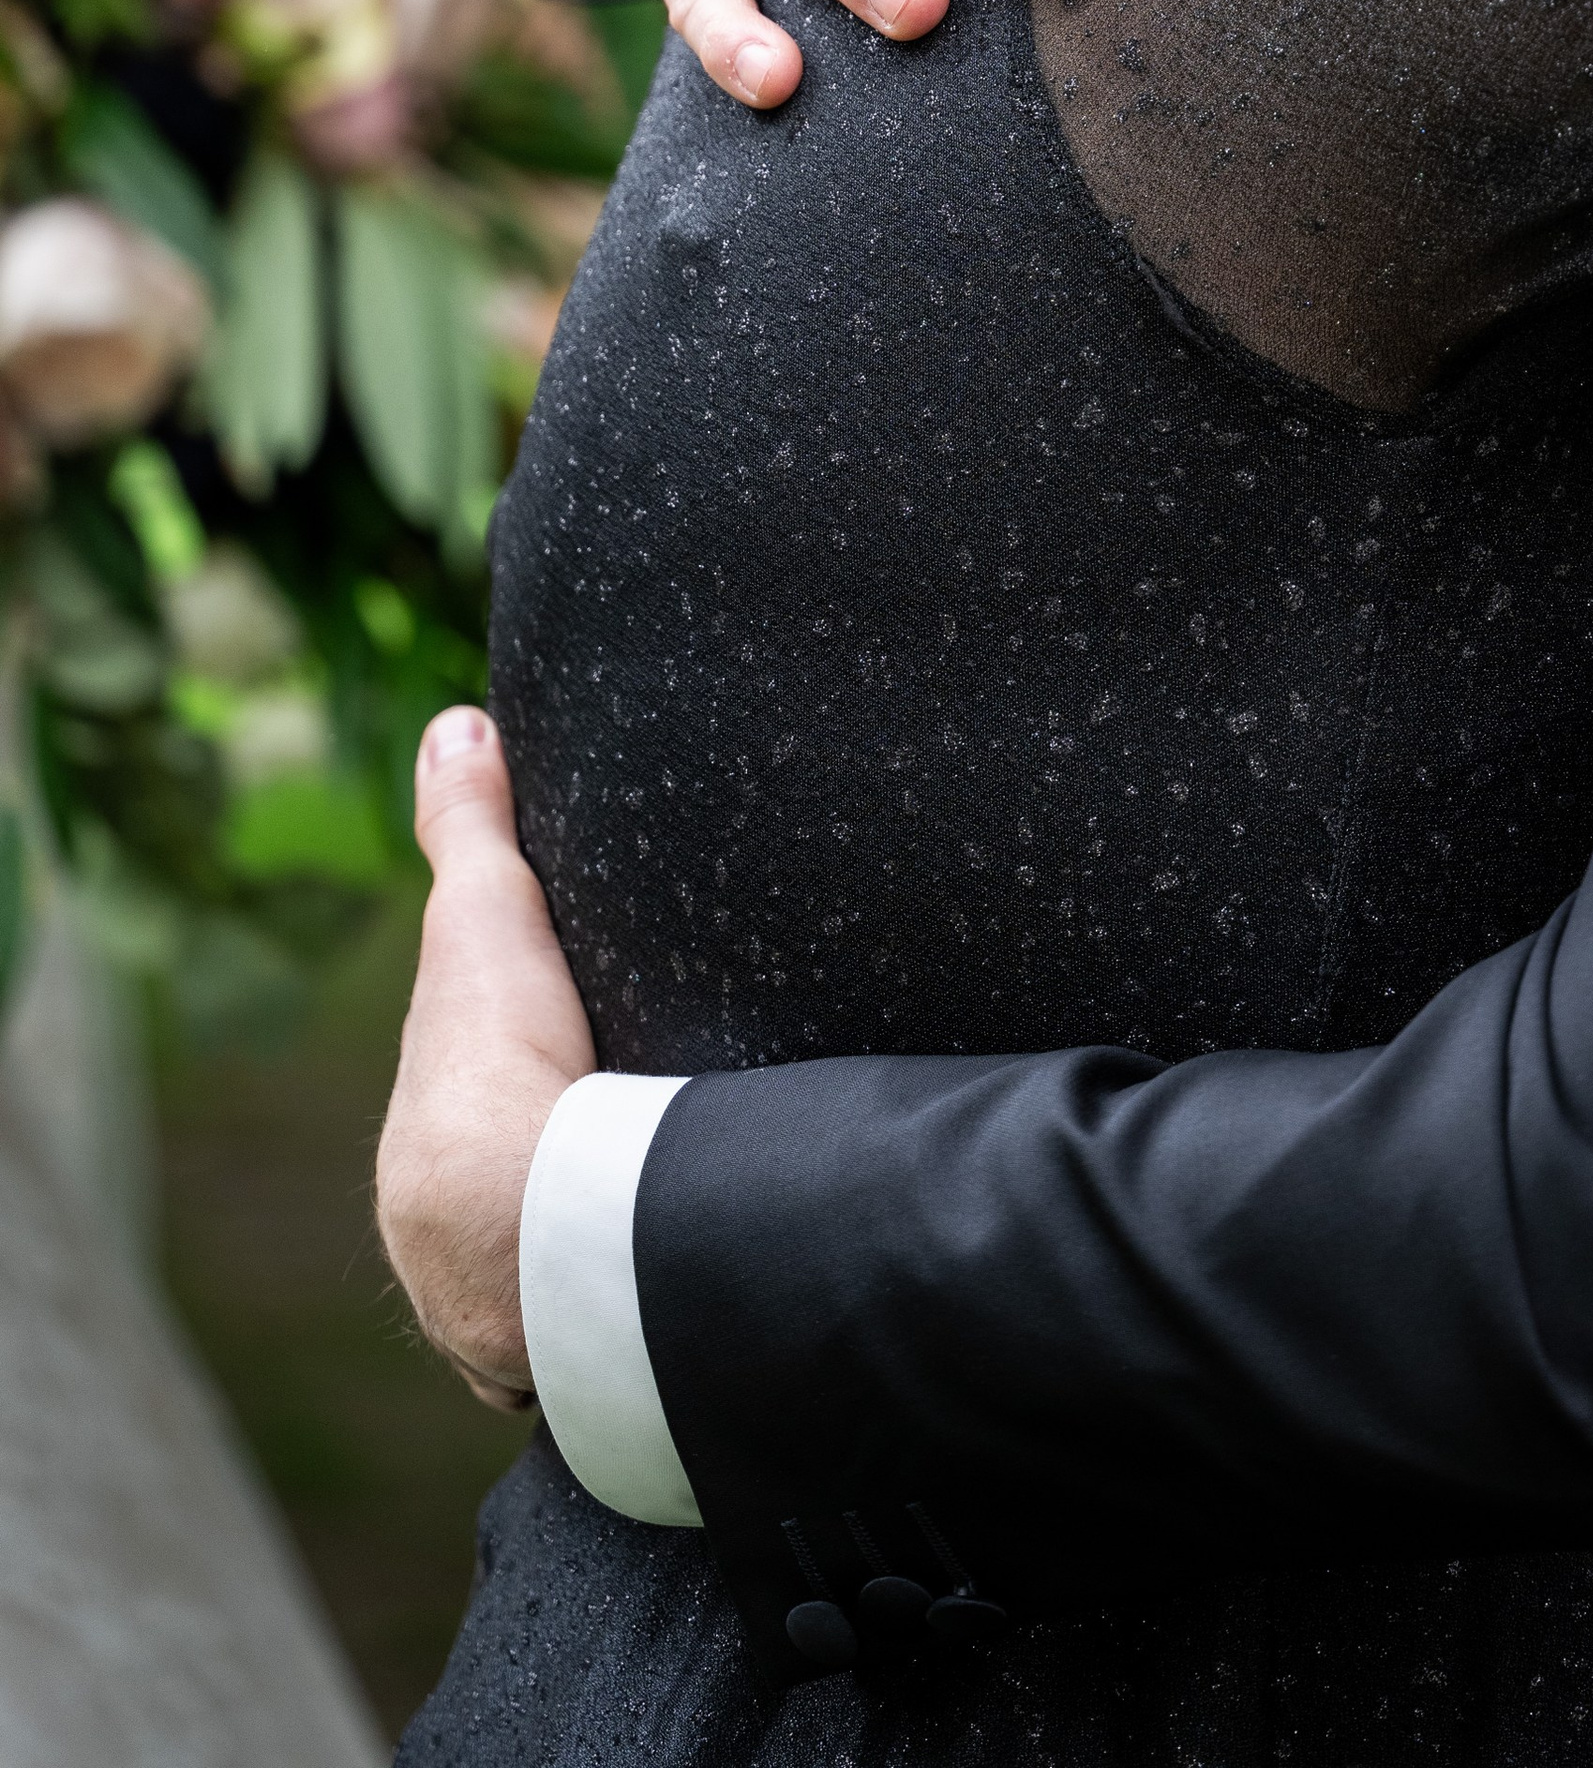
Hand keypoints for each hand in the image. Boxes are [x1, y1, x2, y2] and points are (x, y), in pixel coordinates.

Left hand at [376, 707, 594, 1407]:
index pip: (468, 1110)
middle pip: (501, 1203)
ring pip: (538, 1281)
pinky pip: (587, 1345)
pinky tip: (666, 1306)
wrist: (538, 1221)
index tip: (566, 1063)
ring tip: (658, 1226)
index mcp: (424, 1151)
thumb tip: (454, 725)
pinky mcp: (560, 1370)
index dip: (515, 1077)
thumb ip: (470, 826)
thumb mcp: (486, 917)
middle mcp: (442, 1247)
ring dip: (582, 1261)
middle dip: (549, 1178)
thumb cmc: (503, 1064)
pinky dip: (618, 1320)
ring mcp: (496, 1320)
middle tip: (628, 1138)